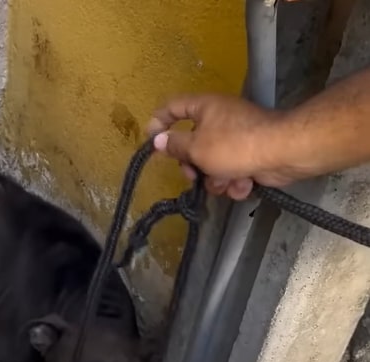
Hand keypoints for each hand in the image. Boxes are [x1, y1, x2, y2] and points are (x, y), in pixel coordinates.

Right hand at [147, 93, 298, 200]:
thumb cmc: (234, 145)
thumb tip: (158, 140)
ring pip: (211, 165)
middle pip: (192, 144)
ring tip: (226, 181)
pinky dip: (235, 181)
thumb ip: (175, 146)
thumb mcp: (197, 147)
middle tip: (193, 175)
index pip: (173, 107)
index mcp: (204, 108)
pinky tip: (244, 184)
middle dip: (192, 166)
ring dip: (216, 179)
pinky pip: (231, 172)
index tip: (151, 141)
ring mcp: (235, 139)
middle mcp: (219, 120)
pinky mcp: (249, 157)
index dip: (159, 121)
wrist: (282, 153)